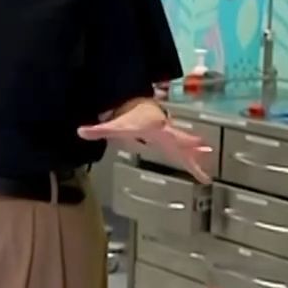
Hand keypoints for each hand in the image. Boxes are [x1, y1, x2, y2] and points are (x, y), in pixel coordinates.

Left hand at [77, 101, 212, 181]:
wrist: (143, 109)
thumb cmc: (130, 118)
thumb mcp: (114, 126)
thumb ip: (97, 130)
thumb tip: (79, 131)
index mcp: (151, 123)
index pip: (155, 125)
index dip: (158, 125)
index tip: (164, 125)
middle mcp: (165, 130)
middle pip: (176, 136)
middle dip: (186, 140)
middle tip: (201, 145)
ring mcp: (172, 138)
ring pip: (186, 148)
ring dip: (197, 156)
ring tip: (208, 163)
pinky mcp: (175, 147)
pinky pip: (187, 157)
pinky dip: (196, 167)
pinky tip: (204, 177)